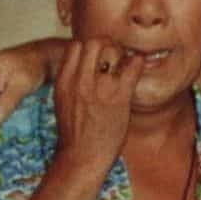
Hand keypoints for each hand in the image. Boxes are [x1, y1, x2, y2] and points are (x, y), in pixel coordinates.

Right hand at [52, 39, 141, 172]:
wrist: (82, 157)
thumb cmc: (75, 133)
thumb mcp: (62, 102)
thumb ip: (71, 82)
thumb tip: (83, 69)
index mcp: (64, 81)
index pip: (75, 46)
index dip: (89, 47)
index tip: (99, 56)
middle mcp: (79, 80)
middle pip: (92, 42)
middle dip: (106, 44)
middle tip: (115, 56)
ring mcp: (99, 88)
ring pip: (111, 50)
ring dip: (121, 53)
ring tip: (125, 64)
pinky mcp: (119, 97)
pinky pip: (133, 68)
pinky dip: (138, 63)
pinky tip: (138, 68)